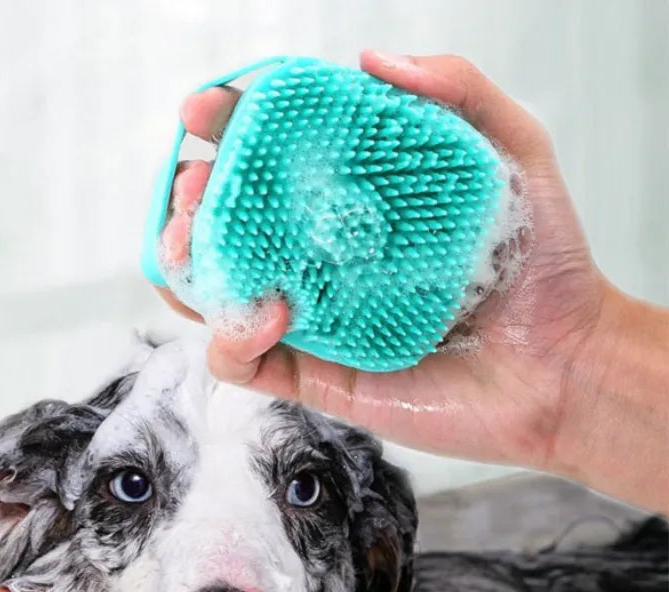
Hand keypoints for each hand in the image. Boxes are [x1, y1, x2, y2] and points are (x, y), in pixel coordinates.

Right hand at [156, 50, 607, 470]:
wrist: (561, 367)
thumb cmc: (544, 266)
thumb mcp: (514, 156)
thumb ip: (457, 93)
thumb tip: (368, 61)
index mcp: (356, 203)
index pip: (275, 161)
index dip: (233, 131)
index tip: (208, 110)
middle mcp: (325, 257)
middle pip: (231, 225)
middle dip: (192, 200)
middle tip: (193, 187)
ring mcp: (314, 318)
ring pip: (220, 290)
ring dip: (186, 266)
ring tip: (188, 244)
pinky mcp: (314, 375)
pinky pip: (243, 360)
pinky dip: (232, 337)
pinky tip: (268, 311)